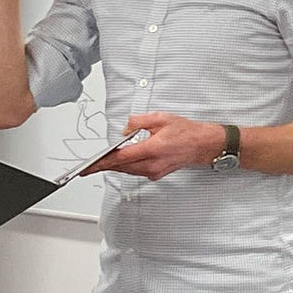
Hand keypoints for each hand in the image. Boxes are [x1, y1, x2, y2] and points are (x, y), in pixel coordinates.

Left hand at [80, 112, 223, 180]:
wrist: (202, 144)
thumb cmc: (185, 132)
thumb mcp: (160, 118)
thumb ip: (138, 122)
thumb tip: (125, 130)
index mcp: (152, 149)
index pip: (121, 158)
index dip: (103, 162)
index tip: (90, 167)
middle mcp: (153, 164)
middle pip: (122, 167)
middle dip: (105, 165)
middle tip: (91, 165)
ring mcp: (155, 171)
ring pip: (128, 171)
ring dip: (116, 166)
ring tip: (103, 162)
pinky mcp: (157, 174)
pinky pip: (137, 171)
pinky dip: (128, 166)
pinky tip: (123, 161)